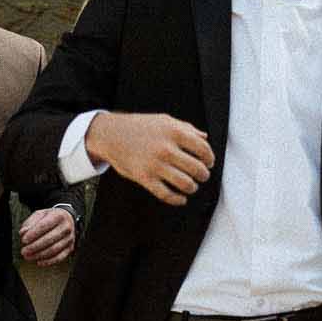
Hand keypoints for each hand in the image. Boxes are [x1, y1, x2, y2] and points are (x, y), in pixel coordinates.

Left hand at [19, 206, 76, 264]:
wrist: (67, 220)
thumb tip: (23, 232)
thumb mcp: (39, 215)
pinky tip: (39, 262)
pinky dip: (48, 261)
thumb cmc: (51, 217)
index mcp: (58, 216)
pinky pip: (59, 257)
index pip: (44, 226)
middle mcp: (66, 227)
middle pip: (49, 239)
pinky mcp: (70, 248)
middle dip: (34, 247)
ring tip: (28, 257)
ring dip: (39, 255)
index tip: (24, 240)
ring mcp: (69, 238)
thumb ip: (30, 222)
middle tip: (24, 251)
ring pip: (54, 250)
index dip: (33, 234)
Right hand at [86, 111, 214, 206]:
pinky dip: (178, 200)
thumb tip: (205, 138)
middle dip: (203, 175)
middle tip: (202, 176)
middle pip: (197, 169)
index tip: (209, 163)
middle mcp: (166, 149)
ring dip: (192, 188)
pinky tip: (181, 198)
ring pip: (185, 184)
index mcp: (174, 132)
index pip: (203, 149)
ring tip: (191, 186)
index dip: (210, 158)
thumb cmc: (141, 126)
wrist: (111, 134)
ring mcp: (155, 164)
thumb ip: (186, 128)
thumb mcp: (165, 120)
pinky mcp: (144, 178)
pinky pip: (166, 194)